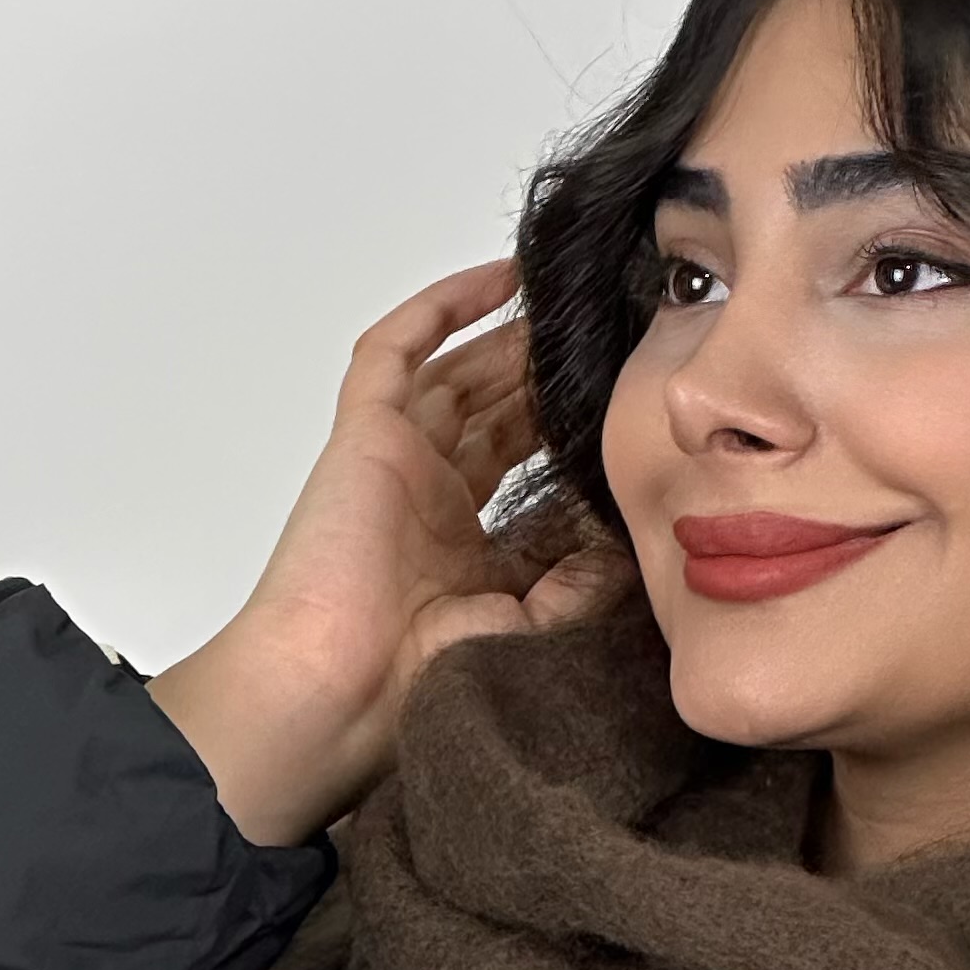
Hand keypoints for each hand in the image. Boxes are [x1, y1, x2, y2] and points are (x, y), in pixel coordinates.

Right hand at [151, 258, 634, 842]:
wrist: (342, 690)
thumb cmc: (417, 680)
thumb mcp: (531, 627)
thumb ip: (583, 578)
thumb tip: (627, 530)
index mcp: (467, 552)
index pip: (530, 475)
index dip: (574, 441)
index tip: (627, 412)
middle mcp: (433, 500)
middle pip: (497, 413)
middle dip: (547, 378)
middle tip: (604, 342)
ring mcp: (398, 461)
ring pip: (459, 374)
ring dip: (511, 337)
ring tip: (564, 302)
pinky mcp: (367, 434)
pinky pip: (398, 349)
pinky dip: (444, 307)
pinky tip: (501, 279)